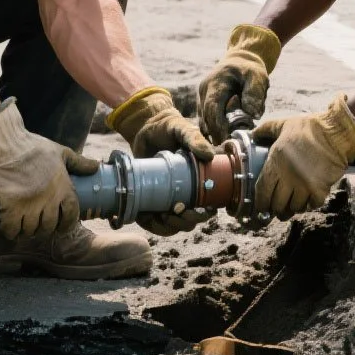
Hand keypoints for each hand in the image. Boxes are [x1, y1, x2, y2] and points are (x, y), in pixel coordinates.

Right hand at [0, 98, 97, 239]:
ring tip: (24, 226)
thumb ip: (79, 162)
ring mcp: (29, 205)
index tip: (62, 227)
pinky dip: (10, 231)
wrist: (6, 144)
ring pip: (31, 229)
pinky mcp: (10, 207)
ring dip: (28, 230)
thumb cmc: (33, 147)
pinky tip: (9, 228)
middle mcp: (48, 199)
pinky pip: (12, 229)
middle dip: (45, 228)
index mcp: (63, 187)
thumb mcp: (60, 152)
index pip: (71, 215)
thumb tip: (96, 166)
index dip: (67, 224)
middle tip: (39, 225)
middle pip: (49, 226)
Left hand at [106, 87, 216, 235]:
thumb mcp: (182, 130)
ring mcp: (169, 197)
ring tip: (160, 215)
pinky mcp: (151, 199)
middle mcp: (187, 193)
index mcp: (200, 181)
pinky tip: (146, 217)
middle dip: (185, 222)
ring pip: (173, 225)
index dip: (203, 214)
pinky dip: (151, 224)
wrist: (145, 127)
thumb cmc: (168, 128)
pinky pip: (154, 220)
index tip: (194, 209)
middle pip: (191, 221)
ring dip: (168, 227)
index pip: (208, 207)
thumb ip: (194, 139)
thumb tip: (208, 156)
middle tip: (175, 211)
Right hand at [198, 24, 281, 142]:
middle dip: (216, 134)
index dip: (218, 126)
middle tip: (228, 150)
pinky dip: (214, 131)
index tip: (227, 141)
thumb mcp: (257, 77)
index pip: (213, 107)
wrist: (240, 61)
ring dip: (214, 134)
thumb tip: (252, 114)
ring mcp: (202, 98)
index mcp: (215, 83)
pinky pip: (206, 121)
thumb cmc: (250, 70)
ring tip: (227, 147)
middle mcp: (204, 91)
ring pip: (204, 121)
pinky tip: (224, 140)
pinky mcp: (204, 105)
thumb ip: (255, 94)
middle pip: (206, 117)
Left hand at [252, 95, 354, 219]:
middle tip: (278, 209)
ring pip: (294, 207)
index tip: (261, 207)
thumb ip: (266, 130)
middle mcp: (288, 177)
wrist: (335, 133)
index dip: (260, 202)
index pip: (262, 191)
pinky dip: (310, 205)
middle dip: (276, 209)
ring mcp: (304, 185)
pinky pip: (312, 205)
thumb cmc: (309, 128)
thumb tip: (253, 134)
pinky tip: (309, 200)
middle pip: (277, 204)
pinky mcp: (320, 189)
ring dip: (293, 208)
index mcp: (276, 162)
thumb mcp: (283, 124)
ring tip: (293, 205)